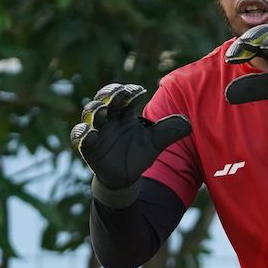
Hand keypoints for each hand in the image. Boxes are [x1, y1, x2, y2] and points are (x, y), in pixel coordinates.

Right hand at [69, 83, 189, 207]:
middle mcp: (109, 117)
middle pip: (104, 98)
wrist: (125, 177)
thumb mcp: (156, 142)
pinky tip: (91, 134)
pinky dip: (82, 134)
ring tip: (102, 110)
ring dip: (95, 110)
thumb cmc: (138, 153)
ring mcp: (96, 130)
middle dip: (109, 94)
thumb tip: (188, 123)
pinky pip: (79, 136)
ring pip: (89, 113)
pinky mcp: (87, 145)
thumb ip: (169, 131)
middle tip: (118, 93)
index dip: (130, 91)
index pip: (125, 95)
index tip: (140, 92)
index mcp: (124, 112)